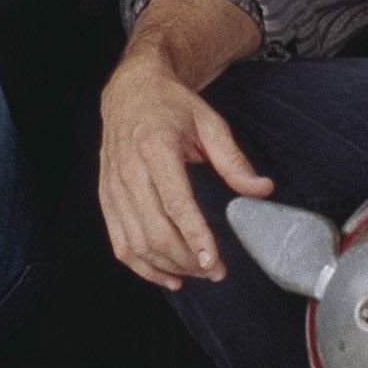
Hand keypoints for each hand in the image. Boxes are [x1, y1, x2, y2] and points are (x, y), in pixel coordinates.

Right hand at [97, 47, 273, 289]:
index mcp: (155, 148)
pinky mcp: (106, 198)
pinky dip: (142, 267)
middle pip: (155, 231)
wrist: (131, 90)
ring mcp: (113, 187)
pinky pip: (119, 243)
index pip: (176, 204)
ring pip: (137, 244)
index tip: (214, 261)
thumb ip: (234, 160)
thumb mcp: (209, 123)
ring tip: (198, 273)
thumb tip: (261, 189)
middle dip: (187, 259)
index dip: (195, 237)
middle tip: (216, 271)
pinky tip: (168, 276)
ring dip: (168, 267)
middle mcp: (129, 170)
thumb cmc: (171, 105)